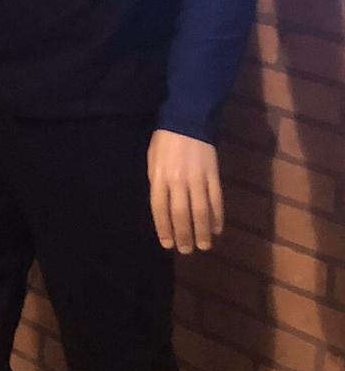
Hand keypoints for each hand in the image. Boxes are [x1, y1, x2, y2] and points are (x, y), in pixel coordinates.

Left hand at [147, 128, 223, 252]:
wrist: (188, 120)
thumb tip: (163, 208)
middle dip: (184, 235)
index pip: (160, 209)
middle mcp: (178, 180)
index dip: (164, 228)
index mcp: (159, 176)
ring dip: (203, 231)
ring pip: (201, 211)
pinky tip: (217, 229)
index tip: (167, 244)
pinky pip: (216, 200)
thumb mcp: (152, 160)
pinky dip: (217, 217)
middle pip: (181, 214)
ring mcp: (198, 178)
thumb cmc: (165, 141)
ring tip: (203, 246)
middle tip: (186, 250)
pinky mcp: (214, 175)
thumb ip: (157, 184)